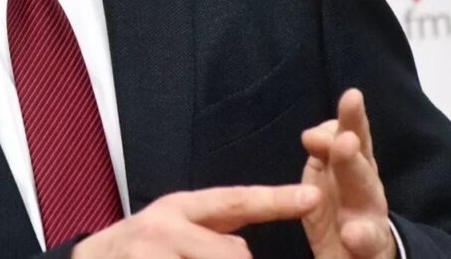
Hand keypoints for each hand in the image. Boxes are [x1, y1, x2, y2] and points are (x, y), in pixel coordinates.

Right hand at [73, 184, 319, 258]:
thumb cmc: (137, 253)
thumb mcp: (169, 230)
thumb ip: (211, 233)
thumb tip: (246, 253)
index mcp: (177, 209)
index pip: (234, 201)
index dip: (275, 200)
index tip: (313, 197)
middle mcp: (163, 228)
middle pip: (234, 254)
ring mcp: (151, 255)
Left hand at [298, 89, 395, 258]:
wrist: (356, 257)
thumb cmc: (340, 208)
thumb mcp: (327, 174)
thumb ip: (323, 149)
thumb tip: (311, 133)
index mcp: (356, 167)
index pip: (355, 137)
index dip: (353, 118)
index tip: (352, 95)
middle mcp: (367, 189)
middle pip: (362, 166)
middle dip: (353, 153)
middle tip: (346, 140)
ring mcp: (371, 220)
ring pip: (368, 199)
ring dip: (358, 183)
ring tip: (348, 168)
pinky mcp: (372, 248)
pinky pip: (369, 242)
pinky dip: (362, 237)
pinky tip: (353, 233)